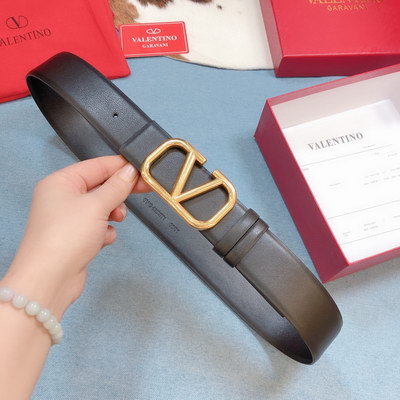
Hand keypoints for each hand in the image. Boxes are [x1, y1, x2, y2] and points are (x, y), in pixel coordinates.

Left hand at [2, 156, 149, 317]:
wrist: (50, 279)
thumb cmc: (68, 235)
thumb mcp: (97, 205)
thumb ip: (117, 186)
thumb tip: (131, 170)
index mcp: (61, 182)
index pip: (97, 166)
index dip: (121, 167)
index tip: (145, 169)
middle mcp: (63, 198)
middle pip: (100, 187)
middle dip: (119, 192)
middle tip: (145, 190)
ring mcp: (69, 219)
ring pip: (101, 207)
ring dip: (112, 213)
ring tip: (116, 220)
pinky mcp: (76, 237)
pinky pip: (98, 226)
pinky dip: (104, 231)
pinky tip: (101, 240)